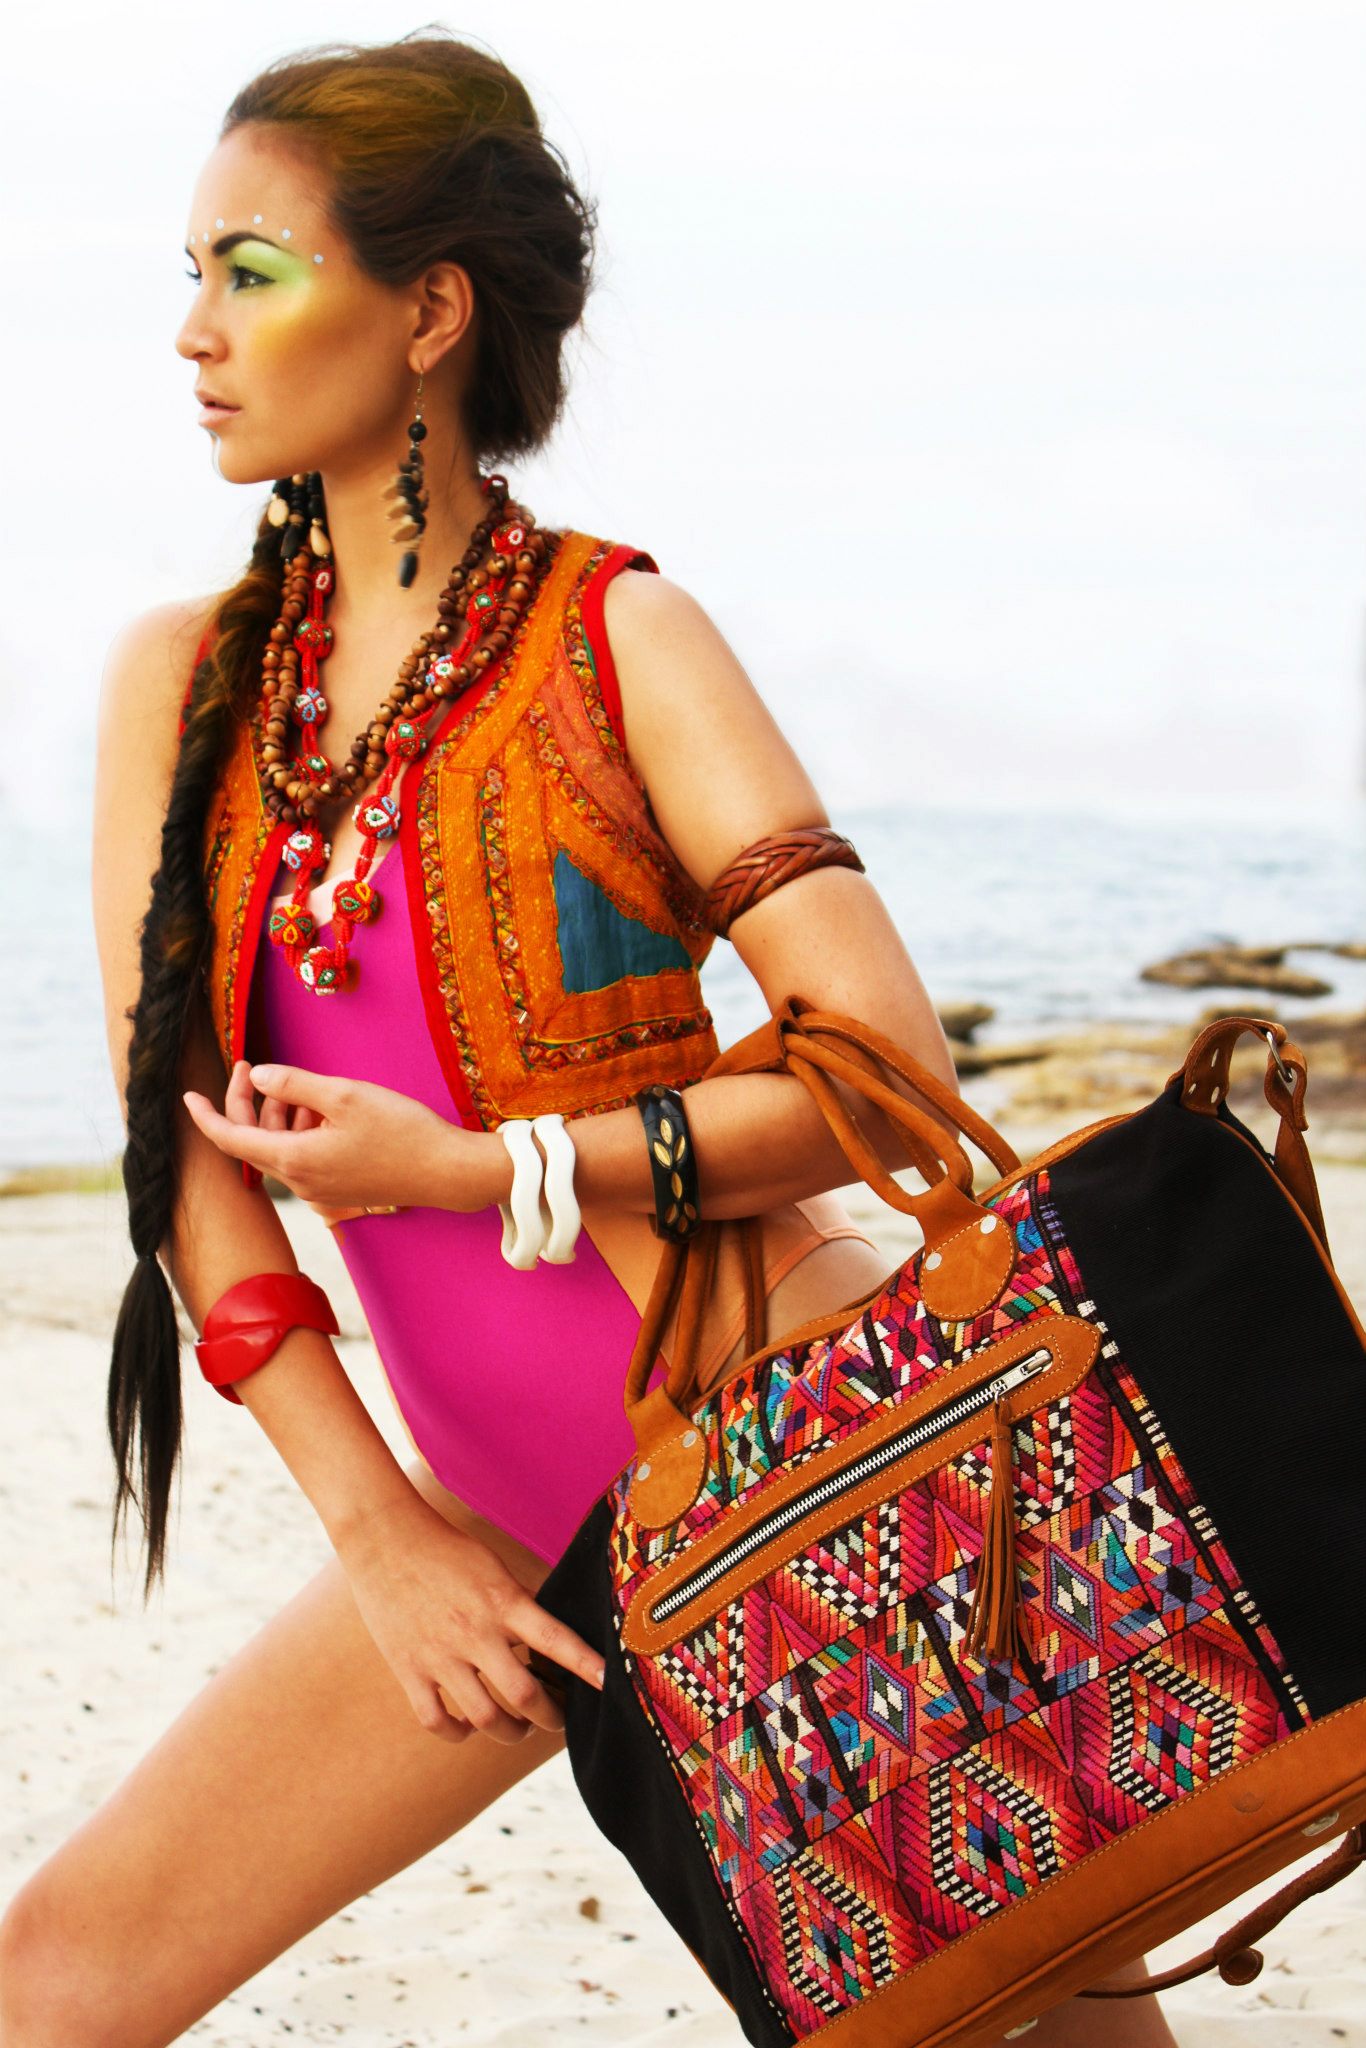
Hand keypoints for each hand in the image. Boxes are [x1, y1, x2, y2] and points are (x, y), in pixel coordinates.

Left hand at [182, 1060, 509, 1220]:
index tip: (188, 1095)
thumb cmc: (401, 1132)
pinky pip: (302, 1159)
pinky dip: (300, 1131)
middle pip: (252, 1142)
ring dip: (278, 1116)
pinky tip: (320, 1110)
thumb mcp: (344, 1096)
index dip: (205, 1115)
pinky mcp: (338, 1190)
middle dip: (244, 1103)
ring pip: (279, 1149)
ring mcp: (319, 1190)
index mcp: (294, 1159)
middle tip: (249, 1066)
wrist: (447, 1173)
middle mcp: (300, 1182)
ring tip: (298, 1085)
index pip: (229, 1139)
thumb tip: (258, 1077)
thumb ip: (294, 1084)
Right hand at [336, 1487, 605, 1742]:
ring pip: (485, 1717)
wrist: (385, 1538)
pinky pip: (436, 1720)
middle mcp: (474, 1632)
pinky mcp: (408, 1669)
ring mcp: (440, 1655)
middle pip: (524, 1694)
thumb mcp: (493, 1567)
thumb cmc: (446, 1549)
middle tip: (558, 1720)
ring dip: (510, 1732)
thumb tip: (553, 1635)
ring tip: (518, 1729)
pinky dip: (457, 1733)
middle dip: (551, 1716)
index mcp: (501, 1601)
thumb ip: (521, 1603)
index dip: (585, 1664)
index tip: (609, 1682)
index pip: (554, 1639)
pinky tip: (468, 1728)